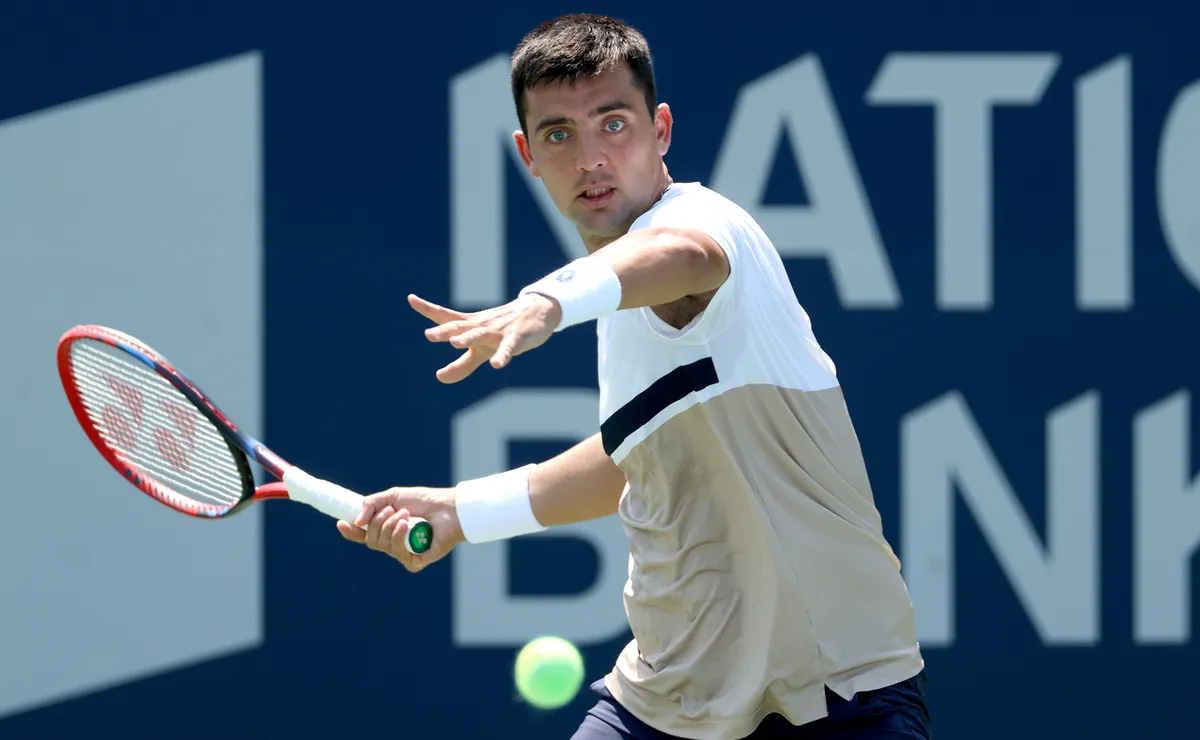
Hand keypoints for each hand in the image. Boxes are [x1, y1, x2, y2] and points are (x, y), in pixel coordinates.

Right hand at [336, 486, 463, 571]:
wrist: (448, 508)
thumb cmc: (424, 501)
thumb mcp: (393, 496)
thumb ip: (371, 505)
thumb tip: (355, 521)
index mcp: (386, 528)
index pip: (362, 535)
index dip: (350, 532)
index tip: (340, 524)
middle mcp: (393, 543)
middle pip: (371, 540)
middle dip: (378, 523)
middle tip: (394, 511)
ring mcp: (403, 553)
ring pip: (382, 546)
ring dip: (391, 527)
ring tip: (406, 515)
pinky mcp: (415, 561)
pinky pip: (397, 554)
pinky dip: (399, 538)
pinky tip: (408, 527)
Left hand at [408, 293, 562, 382]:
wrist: (537, 312)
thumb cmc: (502, 332)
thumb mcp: (481, 351)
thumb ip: (461, 366)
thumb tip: (439, 378)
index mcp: (470, 325)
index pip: (447, 317)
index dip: (428, 309)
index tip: (411, 298)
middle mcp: (481, 326)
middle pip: (461, 326)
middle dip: (445, 331)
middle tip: (428, 334)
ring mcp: (499, 331)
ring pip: (481, 334)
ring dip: (468, 338)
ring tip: (455, 343)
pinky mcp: (517, 338)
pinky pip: (509, 347)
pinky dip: (503, 355)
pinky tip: (497, 365)